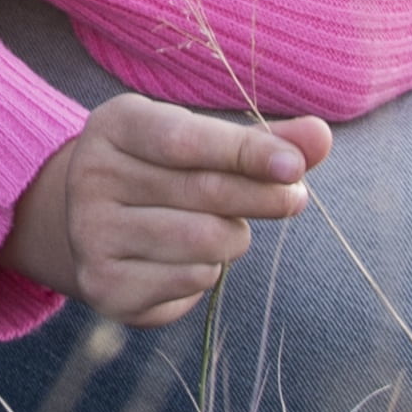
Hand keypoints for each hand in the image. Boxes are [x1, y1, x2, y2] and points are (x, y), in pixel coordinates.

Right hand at [4, 96, 332, 327]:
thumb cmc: (165, 174)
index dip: (246, 153)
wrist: (97, 228)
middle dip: (262, 197)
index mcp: (115, 126)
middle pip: (203, 191)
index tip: (295, 166)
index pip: (186, 140)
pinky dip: (210, 270)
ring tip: (225, 229)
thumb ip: (261, 141)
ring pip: (203, 240)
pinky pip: (191, 279)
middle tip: (295, 199)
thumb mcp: (204, 144)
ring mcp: (91, 234)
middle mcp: (92, 176)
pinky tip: (193, 258)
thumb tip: (320, 136)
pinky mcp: (104, 286)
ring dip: (233, 237)